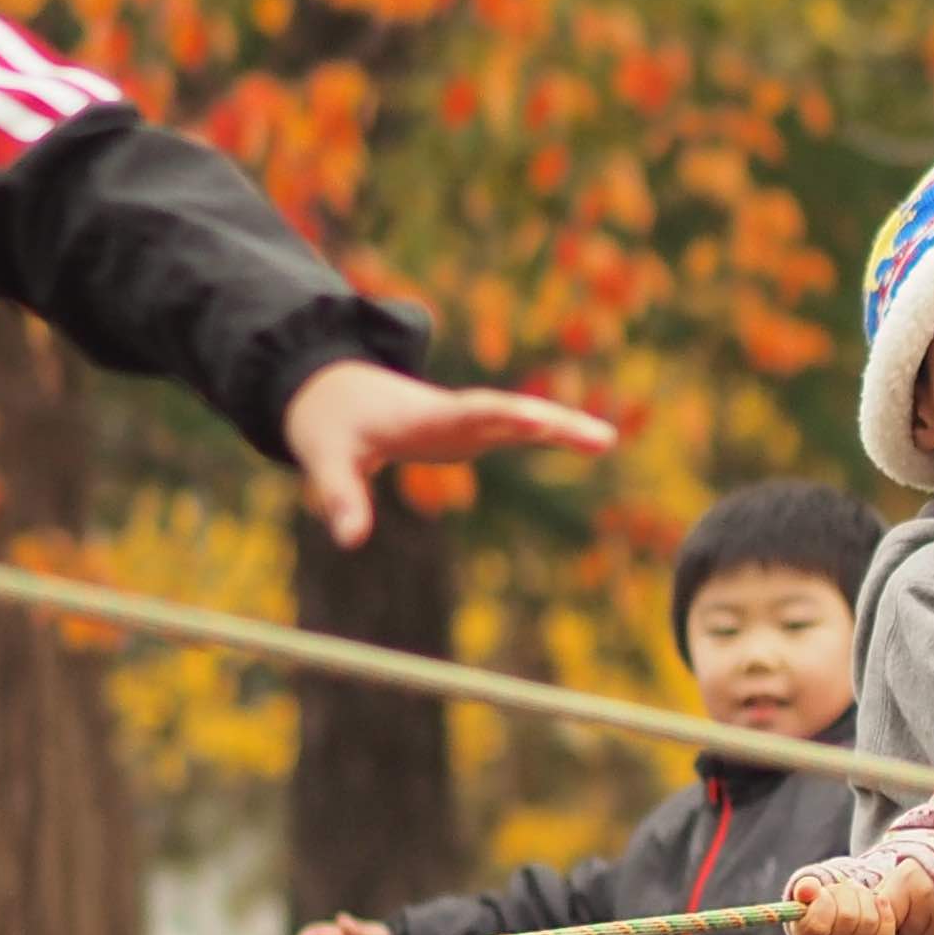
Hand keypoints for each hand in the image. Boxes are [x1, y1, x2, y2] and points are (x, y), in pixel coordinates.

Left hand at [279, 359, 617, 547]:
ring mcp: (469, 420)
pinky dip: (557, 433)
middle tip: (600, 436)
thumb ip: (341, 498)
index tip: (536, 419)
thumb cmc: (330, 427)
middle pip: (511, 413)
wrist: (335, 392)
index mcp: (423, 416)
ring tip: (608, 440)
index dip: (503, 416)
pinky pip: (523, 429)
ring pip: (524, 418)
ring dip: (565, 426)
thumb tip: (351, 542)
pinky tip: (596, 441)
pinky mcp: (476, 430)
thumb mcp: (325, 460)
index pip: (469, 413)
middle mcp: (455, 413)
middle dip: (552, 422)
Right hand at [790, 861, 933, 934]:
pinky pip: (886, 930)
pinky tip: (878, 900)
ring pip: (869, 921)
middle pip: (848, 917)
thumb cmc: (822, 906)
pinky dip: (884, 910)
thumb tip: (808, 888)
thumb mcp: (809, 896)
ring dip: (865, 899)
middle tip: (843, 890)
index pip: (817, 923)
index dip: (823, 902)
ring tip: (857, 895)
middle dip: (847, 894)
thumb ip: (805, 889)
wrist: (840, 926)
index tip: (823, 893)